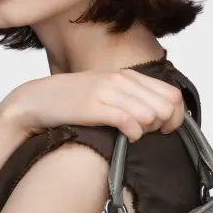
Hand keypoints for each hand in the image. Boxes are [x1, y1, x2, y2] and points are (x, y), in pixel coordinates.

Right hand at [3, 67, 185, 142]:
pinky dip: (134, 134)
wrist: (36, 100)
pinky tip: (125, 137)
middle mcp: (121, 81)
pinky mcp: (95, 107)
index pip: (172, 93)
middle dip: (164, 125)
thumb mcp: (106, 91)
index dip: (176, 116)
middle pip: (167, 106)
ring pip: (151, 114)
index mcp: (127, 75)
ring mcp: (108, 92)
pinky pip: (130, 122)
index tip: (165, 128)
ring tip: (133, 134)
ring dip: (148, 130)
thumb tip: (158, 114)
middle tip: (148, 133)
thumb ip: (131, 97)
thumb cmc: (70, 100)